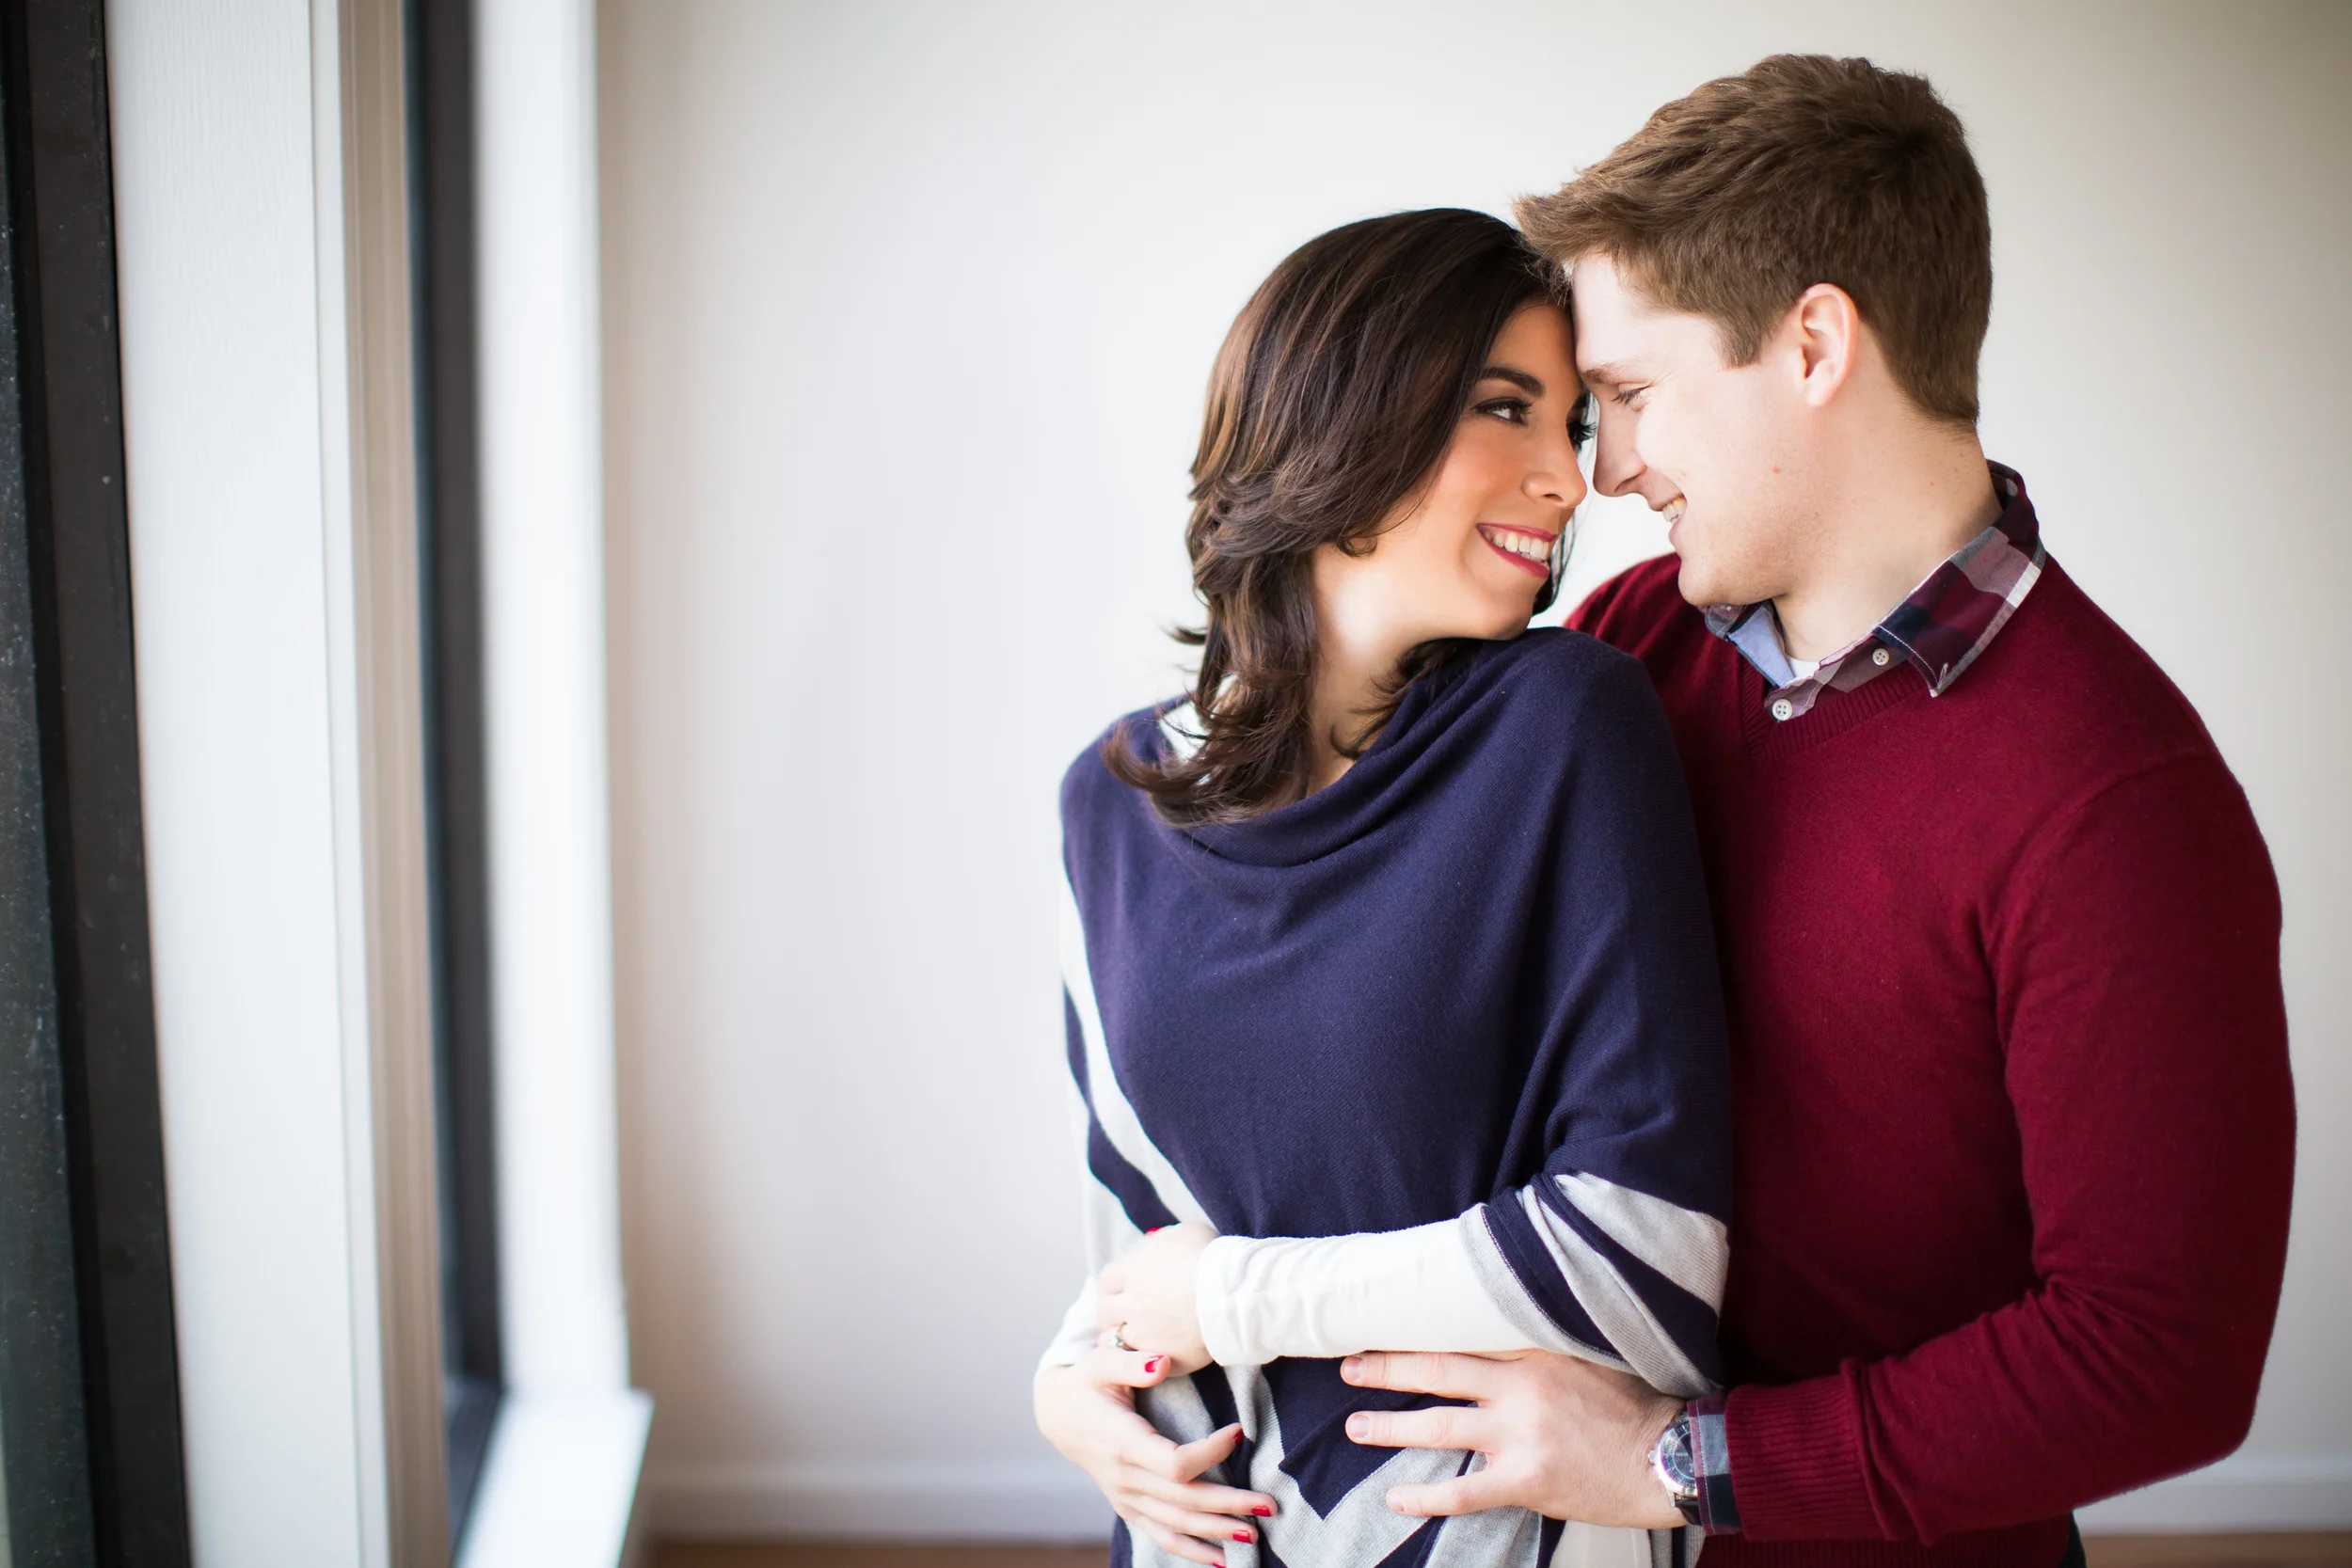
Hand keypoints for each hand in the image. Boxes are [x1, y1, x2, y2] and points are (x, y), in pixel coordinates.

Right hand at [1034, 1339, 1275, 1565]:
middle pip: (1184, 1500)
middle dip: (1230, 1504)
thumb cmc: (1087, 1383)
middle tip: (1270, 1505)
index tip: (1239, 1432)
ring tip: (1255, 1533)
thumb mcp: (1102, 1362)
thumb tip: (1162, 1363)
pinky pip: (1161, 1536)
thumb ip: (1132, 1362)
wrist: (1057, 1415)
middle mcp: (1125, 1478)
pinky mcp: (1128, 1507)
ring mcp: (1126, 1498)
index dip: (1211, 1453)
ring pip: (1177, 1523)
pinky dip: (1191, 1551)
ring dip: (1217, 1531)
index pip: (1175, 1463)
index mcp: (1123, 1443)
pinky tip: (1222, 1559)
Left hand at [1097, 1221, 1215, 1372]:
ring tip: (1141, 1339)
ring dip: (1125, 1339)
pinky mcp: (1161, 1357)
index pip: (1107, 1280)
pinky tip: (1160, 1355)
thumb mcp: (1185, 1233)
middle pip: (1105, 1313)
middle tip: (1125, 1318)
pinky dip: (1147, 1360)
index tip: (1120, 1291)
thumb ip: (1164, 1241)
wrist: (1230, 1294)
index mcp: (1134, 1270)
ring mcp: (1144, 1334)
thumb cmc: (1211, 1258)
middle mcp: (1132, 1303)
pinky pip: (1143, 1364)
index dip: (1112, 1286)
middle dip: (1112, 1315)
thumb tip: (1157, 1245)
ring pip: (1117, 1341)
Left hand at [1340, 1350, 1681, 1527]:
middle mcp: (1522, 1387)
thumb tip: (1499, 1325)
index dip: (1419, 1330)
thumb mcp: (1592, 1353)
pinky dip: (1426, 1496)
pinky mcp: (1527, 1480)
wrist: (1671, 1458)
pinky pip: (1463, 1490)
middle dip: (1387, 1368)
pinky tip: (1397, 1497)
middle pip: (1437, 1371)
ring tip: (1357, 1427)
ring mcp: (1521, 1435)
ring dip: (1391, 1427)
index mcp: (1537, 1350)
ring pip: (1439, 1427)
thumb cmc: (1636, 1406)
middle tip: (1349, 1365)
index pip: (1463, 1333)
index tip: (1384, 1321)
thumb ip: (1544, 1341)